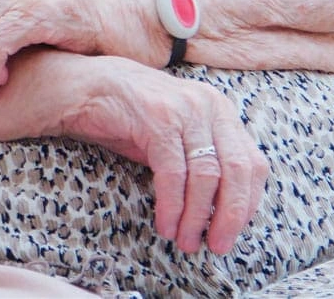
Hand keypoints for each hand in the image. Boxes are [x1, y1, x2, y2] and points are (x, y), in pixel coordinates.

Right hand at [56, 57, 266, 255]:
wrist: (80, 88)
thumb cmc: (127, 116)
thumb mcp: (174, 134)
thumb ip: (200, 159)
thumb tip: (219, 210)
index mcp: (219, 110)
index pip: (252, 163)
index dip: (247, 203)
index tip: (232, 231)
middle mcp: (208, 105)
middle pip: (237, 171)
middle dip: (229, 216)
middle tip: (217, 245)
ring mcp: (184, 109)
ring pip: (206, 176)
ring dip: (196, 217)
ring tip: (185, 241)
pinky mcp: (157, 119)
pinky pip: (173, 173)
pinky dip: (172, 205)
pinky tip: (166, 224)